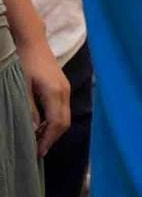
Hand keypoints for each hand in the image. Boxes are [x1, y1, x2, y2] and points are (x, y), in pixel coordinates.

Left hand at [17, 35, 68, 156]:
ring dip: (52, 130)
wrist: (33, 42)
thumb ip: (29, 109)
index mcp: (55, 93)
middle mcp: (65, 92)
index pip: (57, 123)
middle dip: (52, 138)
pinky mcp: (62, 87)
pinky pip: (62, 109)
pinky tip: (40, 125)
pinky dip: (53, 121)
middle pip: (64, 122)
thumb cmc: (24, 63)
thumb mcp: (22, 87)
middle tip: (37, 151)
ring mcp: (65, 89)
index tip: (38, 153)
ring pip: (64, 116)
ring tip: (37, 140)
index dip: (48, 140)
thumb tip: (34, 130)